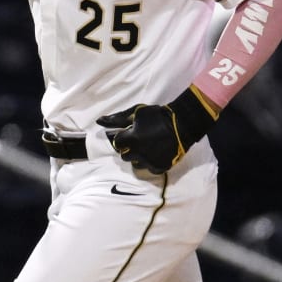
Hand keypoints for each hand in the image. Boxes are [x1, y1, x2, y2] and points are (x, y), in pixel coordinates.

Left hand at [96, 88, 218, 174]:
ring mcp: (149, 161)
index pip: (117, 143)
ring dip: (138, 157)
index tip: (130, 133)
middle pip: (124, 155)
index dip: (123, 137)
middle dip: (129, 148)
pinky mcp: (159, 167)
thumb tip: (99, 121)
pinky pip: (148, 168)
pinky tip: (155, 153)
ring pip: (135, 164)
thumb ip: (117, 119)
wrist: (183, 124)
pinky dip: (150, 162)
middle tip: (139, 140)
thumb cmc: (157, 116)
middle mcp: (139, 152)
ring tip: (147, 147)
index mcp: (131, 139)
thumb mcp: (136, 113)